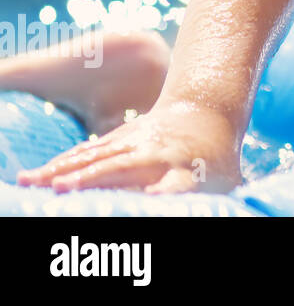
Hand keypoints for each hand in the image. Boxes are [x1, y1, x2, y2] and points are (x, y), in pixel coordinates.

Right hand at [16, 99, 242, 193]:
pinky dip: (64, 162)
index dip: (158, 193)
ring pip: (98, 156)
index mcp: (189, 171)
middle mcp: (160, 154)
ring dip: (65, 170)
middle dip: (93, 178)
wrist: (205, 110)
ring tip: (36, 183)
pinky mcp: (121, 137)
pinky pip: (89, 150)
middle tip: (62, 191)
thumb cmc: (216, 161)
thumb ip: (210, 202)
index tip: (145, 200)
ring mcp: (138, 142)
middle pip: (124, 167)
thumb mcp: (226, 181)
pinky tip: (40, 175)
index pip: (174, 184)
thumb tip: (219, 214)